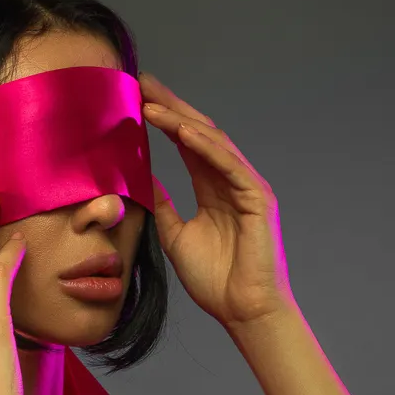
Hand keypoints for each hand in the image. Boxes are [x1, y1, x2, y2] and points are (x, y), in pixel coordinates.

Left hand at [139, 71, 294, 327]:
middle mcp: (230, 181)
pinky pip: (229, 165)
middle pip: (198, 133)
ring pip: (212, 143)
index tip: (136, 99)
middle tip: (143, 83)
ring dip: (182, 121)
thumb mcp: (175, 236)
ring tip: (152, 104)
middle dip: (171, 107)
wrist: (242, 310)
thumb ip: (163, 206)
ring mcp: (246, 187)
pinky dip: (206, 147)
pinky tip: (183, 131)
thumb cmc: (215, 281)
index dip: (163, 121)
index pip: (186, 145)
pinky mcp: (258, 198)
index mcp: (212, 189)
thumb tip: (142, 179)